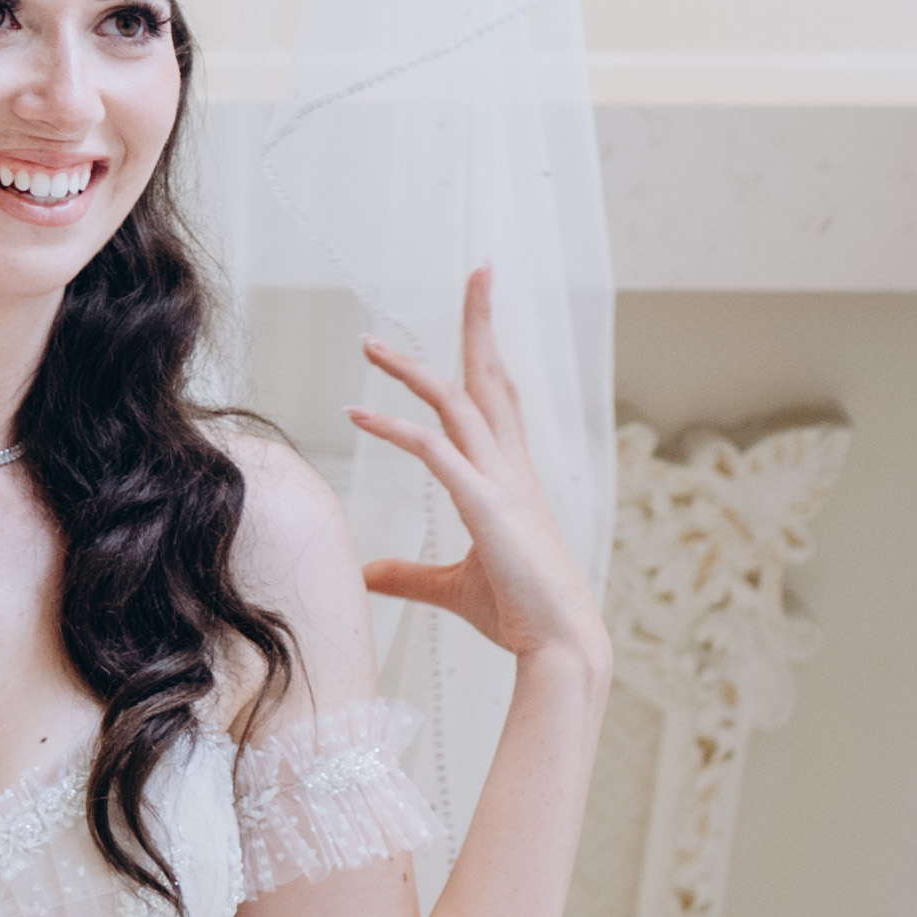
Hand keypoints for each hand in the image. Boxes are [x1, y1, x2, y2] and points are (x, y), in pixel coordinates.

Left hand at [353, 268, 608, 681]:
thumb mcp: (451, 586)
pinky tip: (359, 417)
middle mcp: (512, 469)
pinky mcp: (489, 508)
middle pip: (493, 378)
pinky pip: (438, 453)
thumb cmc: (517, 613)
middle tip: (478, 269)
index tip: (480, 307)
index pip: (497, 399)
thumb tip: (365, 574)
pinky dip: (397, 430)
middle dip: (483, 322)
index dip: (487, 351)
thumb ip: (407, 574)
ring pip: (460, 404)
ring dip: (414, 370)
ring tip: (371, 345)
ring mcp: (503, 485)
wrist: (557, 648)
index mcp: (510, 477)